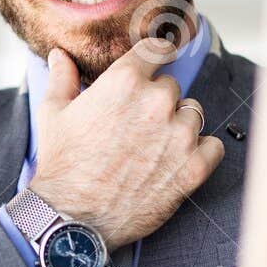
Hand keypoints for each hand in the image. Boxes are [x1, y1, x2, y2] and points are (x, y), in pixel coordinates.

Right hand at [26, 37, 224, 250]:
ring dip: (178, 127)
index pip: (158, 48)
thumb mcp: (53, 115)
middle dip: (156, 102)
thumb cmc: (62, 165)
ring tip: (152, 149)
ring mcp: (179, 136)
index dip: (157, 55)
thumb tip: (60, 56)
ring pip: (193, 115)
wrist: (74, 219)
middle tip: (135, 128)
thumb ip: (63, 79)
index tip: (156, 65)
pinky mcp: (194, 168)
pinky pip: (213, 146)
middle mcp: (156, 102)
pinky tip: (177, 163)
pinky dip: (200, 153)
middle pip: (172, 87)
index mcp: (125, 81)